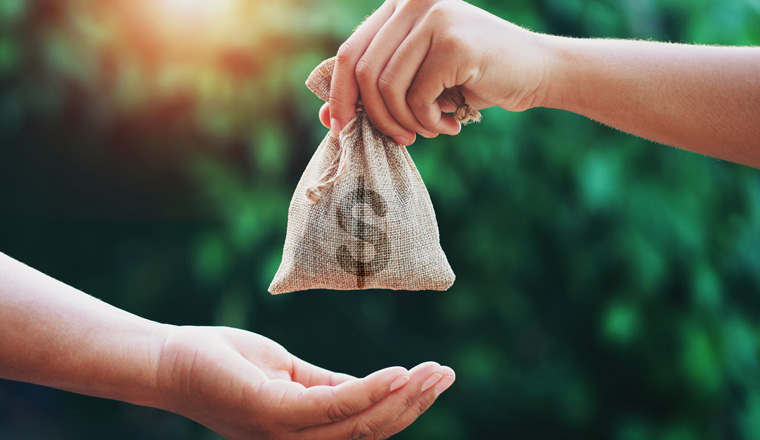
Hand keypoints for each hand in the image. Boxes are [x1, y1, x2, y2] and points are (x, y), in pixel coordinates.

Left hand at [155, 325, 454, 439]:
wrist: (171, 358)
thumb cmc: (228, 365)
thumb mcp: (290, 375)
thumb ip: (329, 386)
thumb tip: (376, 384)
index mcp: (303, 435)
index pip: (363, 431)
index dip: (406, 410)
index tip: (437, 379)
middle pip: (369, 434)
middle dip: (414, 406)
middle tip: (447, 375)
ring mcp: (283, 432)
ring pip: (357, 426)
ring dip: (401, 400)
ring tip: (433, 374)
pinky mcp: (270, 411)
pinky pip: (330, 406)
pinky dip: (368, 391)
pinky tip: (396, 374)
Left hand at [323, 0, 549, 144]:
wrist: (537, 72)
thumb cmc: (473, 80)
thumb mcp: (417, 82)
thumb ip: (375, 92)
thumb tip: (326, 118)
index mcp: (399, 5)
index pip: (350, 51)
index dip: (339, 94)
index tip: (340, 128)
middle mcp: (413, 2)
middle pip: (362, 71)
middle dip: (374, 117)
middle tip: (399, 139)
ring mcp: (434, 17)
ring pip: (386, 87)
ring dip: (405, 122)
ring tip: (429, 129)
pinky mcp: (454, 42)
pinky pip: (417, 97)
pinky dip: (427, 122)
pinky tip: (449, 124)